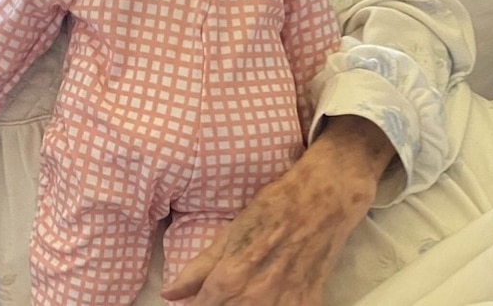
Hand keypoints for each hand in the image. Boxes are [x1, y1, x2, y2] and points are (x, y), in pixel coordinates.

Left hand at [161, 116, 395, 304]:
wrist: (322, 198)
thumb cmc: (272, 208)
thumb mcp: (232, 231)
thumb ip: (199, 267)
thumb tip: (170, 293)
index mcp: (230, 278)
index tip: (194, 302)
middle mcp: (255, 298)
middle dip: (218, 305)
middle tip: (225, 288)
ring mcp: (284, 305)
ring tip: (245, 291)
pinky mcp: (308, 305)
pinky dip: (272, 305)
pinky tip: (267, 294)